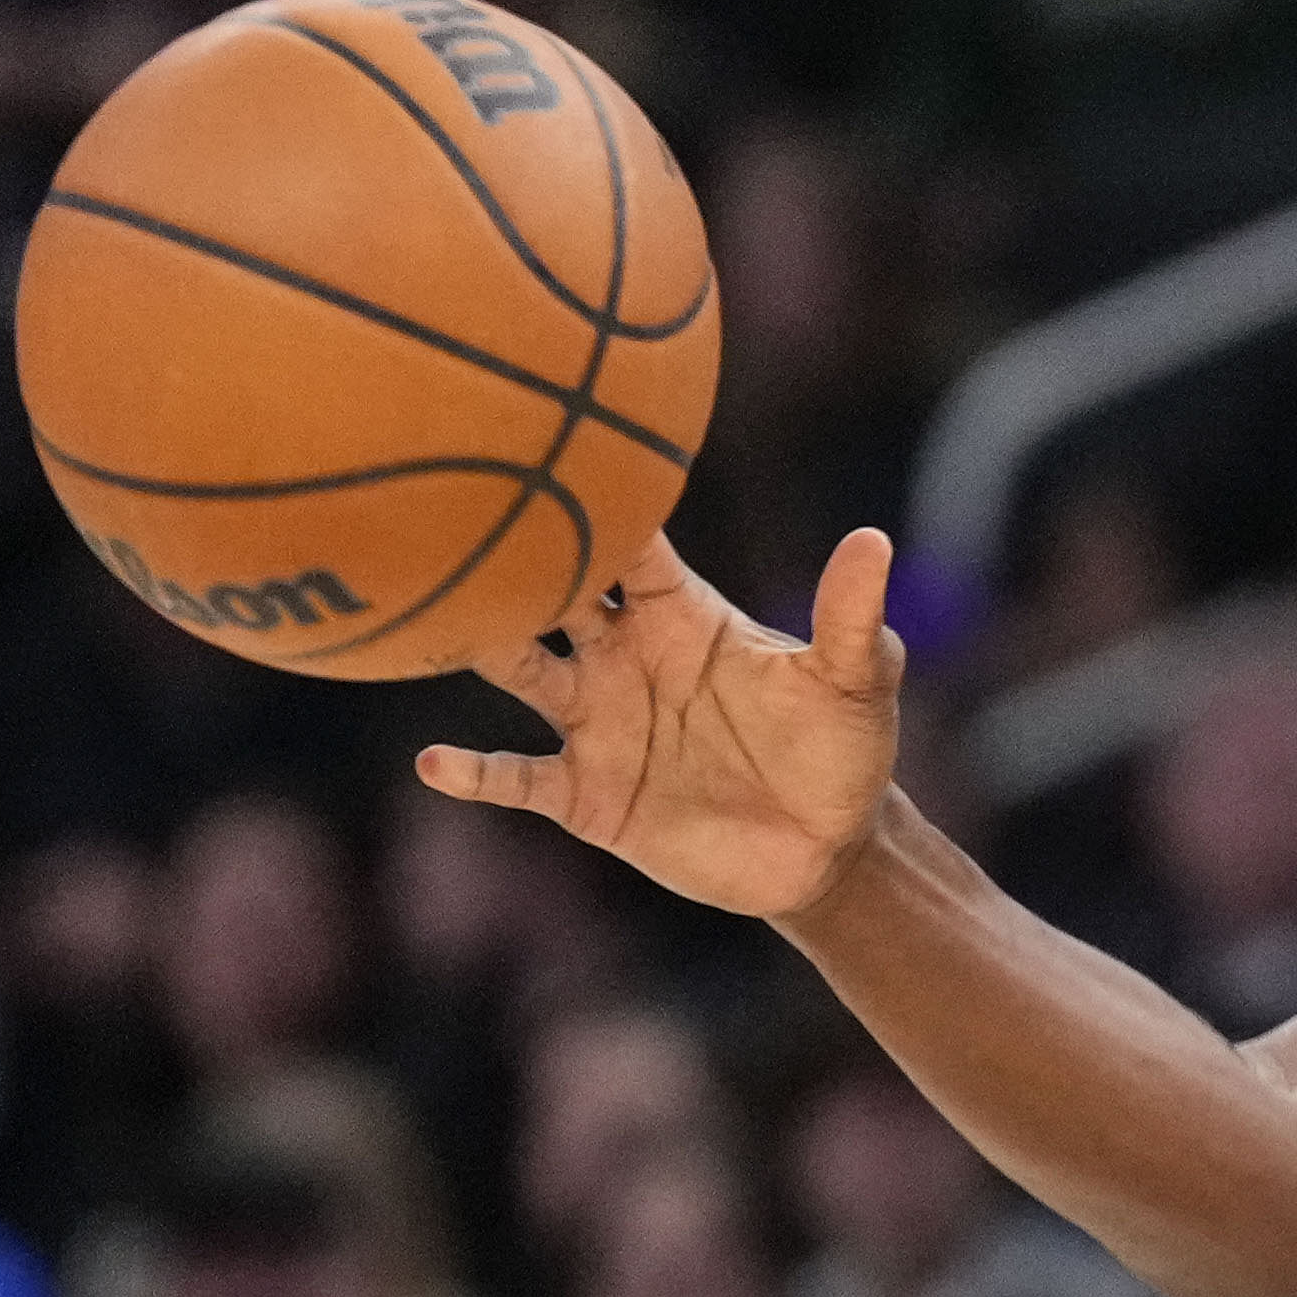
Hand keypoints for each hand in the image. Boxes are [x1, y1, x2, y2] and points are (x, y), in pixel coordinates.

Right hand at [417, 532, 906, 921]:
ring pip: (517, 669)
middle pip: (548, 595)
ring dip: (477, 645)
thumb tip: (874, 541)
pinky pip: (517, 777)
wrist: (826, 848)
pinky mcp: (586, 793)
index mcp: (679, 615)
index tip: (542, 448)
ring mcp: (597, 721)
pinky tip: (435, 763)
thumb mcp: (854, 684)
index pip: (625, 545)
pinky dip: (475, 773)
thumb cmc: (841, 749)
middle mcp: (622, 655)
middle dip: (505, 560)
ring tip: (421, 620)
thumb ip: (851, 618)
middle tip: (446, 513)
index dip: (590, 501)